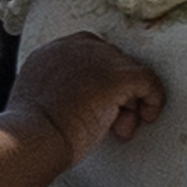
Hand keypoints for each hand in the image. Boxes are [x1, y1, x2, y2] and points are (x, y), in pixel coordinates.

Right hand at [13, 33, 163, 166]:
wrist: (32, 139)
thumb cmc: (33, 134)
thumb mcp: (39, 102)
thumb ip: (58, 91)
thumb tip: (81, 104)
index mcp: (51, 53)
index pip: (89, 55)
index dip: (100, 80)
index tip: (99, 106)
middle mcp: (73, 47)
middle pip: (112, 61)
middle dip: (117, 93)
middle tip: (114, 122)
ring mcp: (96, 59)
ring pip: (130, 71)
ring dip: (132, 100)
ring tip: (122, 128)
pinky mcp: (116, 75)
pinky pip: (148, 80)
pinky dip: (153, 99)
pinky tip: (148, 117)